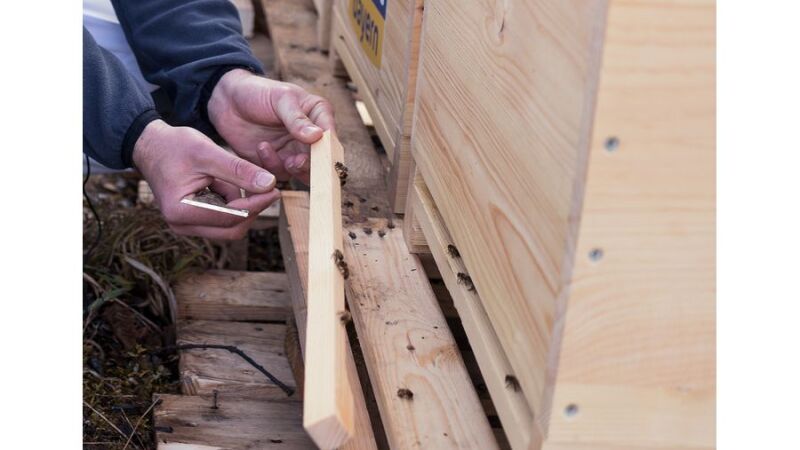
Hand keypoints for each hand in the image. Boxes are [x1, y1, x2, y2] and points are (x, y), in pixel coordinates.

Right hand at [133, 119, 280, 239]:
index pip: (231, 217)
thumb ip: (239, 170)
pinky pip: (222, 220)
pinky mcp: (193, 221)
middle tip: (270, 188)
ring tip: (241, 178)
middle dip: (253, 209)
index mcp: (182, 211)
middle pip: (233, 229)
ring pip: (229, 226)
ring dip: (242, 206)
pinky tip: (230, 183)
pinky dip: (233, 204)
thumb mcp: (208, 152)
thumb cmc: (175, 146)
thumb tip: (271, 184)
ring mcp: (186, 226)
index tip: (275, 188)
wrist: (151, 146)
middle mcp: (182, 225)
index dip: (257, 204)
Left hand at [207, 69, 333, 184]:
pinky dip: (271, 165)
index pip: (331, 138)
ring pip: (304, 173)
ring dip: (292, 168)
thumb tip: (318, 136)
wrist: (227, 100)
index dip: (329, 151)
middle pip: (321, 162)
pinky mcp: (276, 163)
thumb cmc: (257, 91)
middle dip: (310, 165)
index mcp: (318, 116)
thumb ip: (297, 119)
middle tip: (296, 161)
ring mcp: (293, 151)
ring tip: (275, 152)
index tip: (321, 157)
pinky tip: (261, 147)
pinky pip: (280, 174)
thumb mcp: (280, 98)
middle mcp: (310, 137)